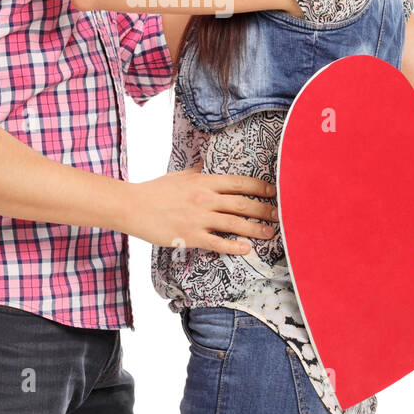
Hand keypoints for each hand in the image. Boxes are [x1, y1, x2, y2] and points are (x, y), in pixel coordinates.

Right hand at [126, 163, 278, 255]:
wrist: (132, 206)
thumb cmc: (155, 190)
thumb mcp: (180, 175)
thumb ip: (198, 171)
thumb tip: (209, 164)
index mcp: (204, 181)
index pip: (240, 183)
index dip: (261, 187)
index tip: (274, 192)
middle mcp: (205, 198)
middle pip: (243, 203)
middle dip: (265, 210)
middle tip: (280, 215)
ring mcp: (199, 218)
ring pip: (235, 223)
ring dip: (256, 229)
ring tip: (271, 233)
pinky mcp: (191, 235)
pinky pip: (218, 242)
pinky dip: (234, 246)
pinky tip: (247, 249)